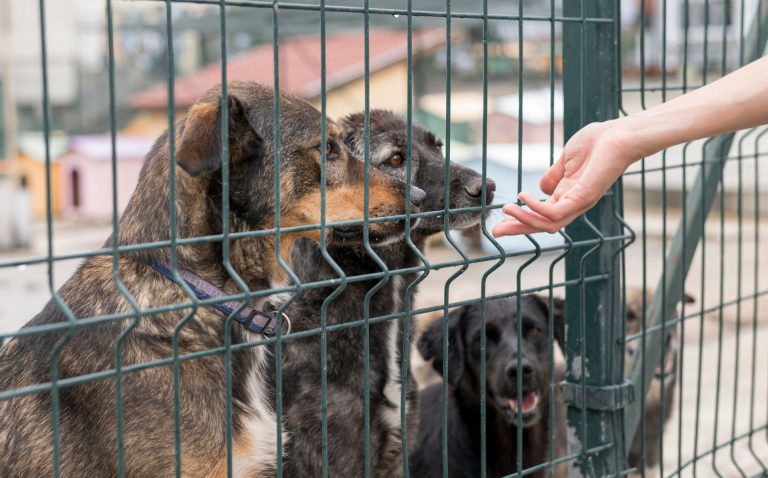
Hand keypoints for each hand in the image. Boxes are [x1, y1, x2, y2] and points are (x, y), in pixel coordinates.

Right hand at [492, 120, 641, 236]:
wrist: (619, 135)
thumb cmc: (597, 143)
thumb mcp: (566, 160)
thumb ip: (553, 175)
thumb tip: (541, 188)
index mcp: (568, 195)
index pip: (541, 214)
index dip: (521, 219)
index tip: (501, 220)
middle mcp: (573, 204)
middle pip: (542, 225)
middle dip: (518, 229)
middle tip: (495, 231)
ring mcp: (579, 203)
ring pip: (547, 224)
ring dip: (524, 220)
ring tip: (506, 209)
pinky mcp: (583, 198)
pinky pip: (555, 212)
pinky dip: (536, 208)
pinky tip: (524, 197)